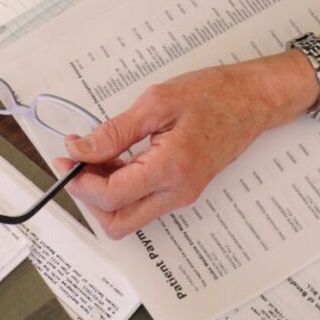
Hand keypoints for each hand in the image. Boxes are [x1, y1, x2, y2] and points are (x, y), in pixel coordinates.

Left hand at [54, 52, 316, 238]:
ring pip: (128, 217)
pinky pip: (142, 204)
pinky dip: (121, 189)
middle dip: (90, 199)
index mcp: (171, 169)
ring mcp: (180, 196)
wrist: (252, 102)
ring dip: (105, 195)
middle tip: (78, 166)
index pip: (112, 195)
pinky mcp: (181, 193)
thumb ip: (114, 132)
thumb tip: (80, 149)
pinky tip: (115, 160)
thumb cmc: (214, 96)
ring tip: (97, 157)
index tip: (66, 159)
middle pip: (118, 223)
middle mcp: (176, 192)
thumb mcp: (157, 103)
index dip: (80, 181)